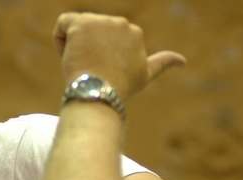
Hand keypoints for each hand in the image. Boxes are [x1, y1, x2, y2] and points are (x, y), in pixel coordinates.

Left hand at [52, 12, 185, 100]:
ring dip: (72, 48)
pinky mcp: (81, 24)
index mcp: (134, 32)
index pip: (104, 39)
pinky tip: (68, 55)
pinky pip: (62, 24)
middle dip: (85, 51)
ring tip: (82, 65)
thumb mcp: (144, 75)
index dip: (98, 57)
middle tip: (90, 71)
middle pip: (89, 33)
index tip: (101, 73)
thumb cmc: (120, 88)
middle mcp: (120, 22)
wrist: (101, 93)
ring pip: (75, 29)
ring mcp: (101, 22)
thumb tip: (183, 60)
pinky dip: (59, 40)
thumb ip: (162, 63)